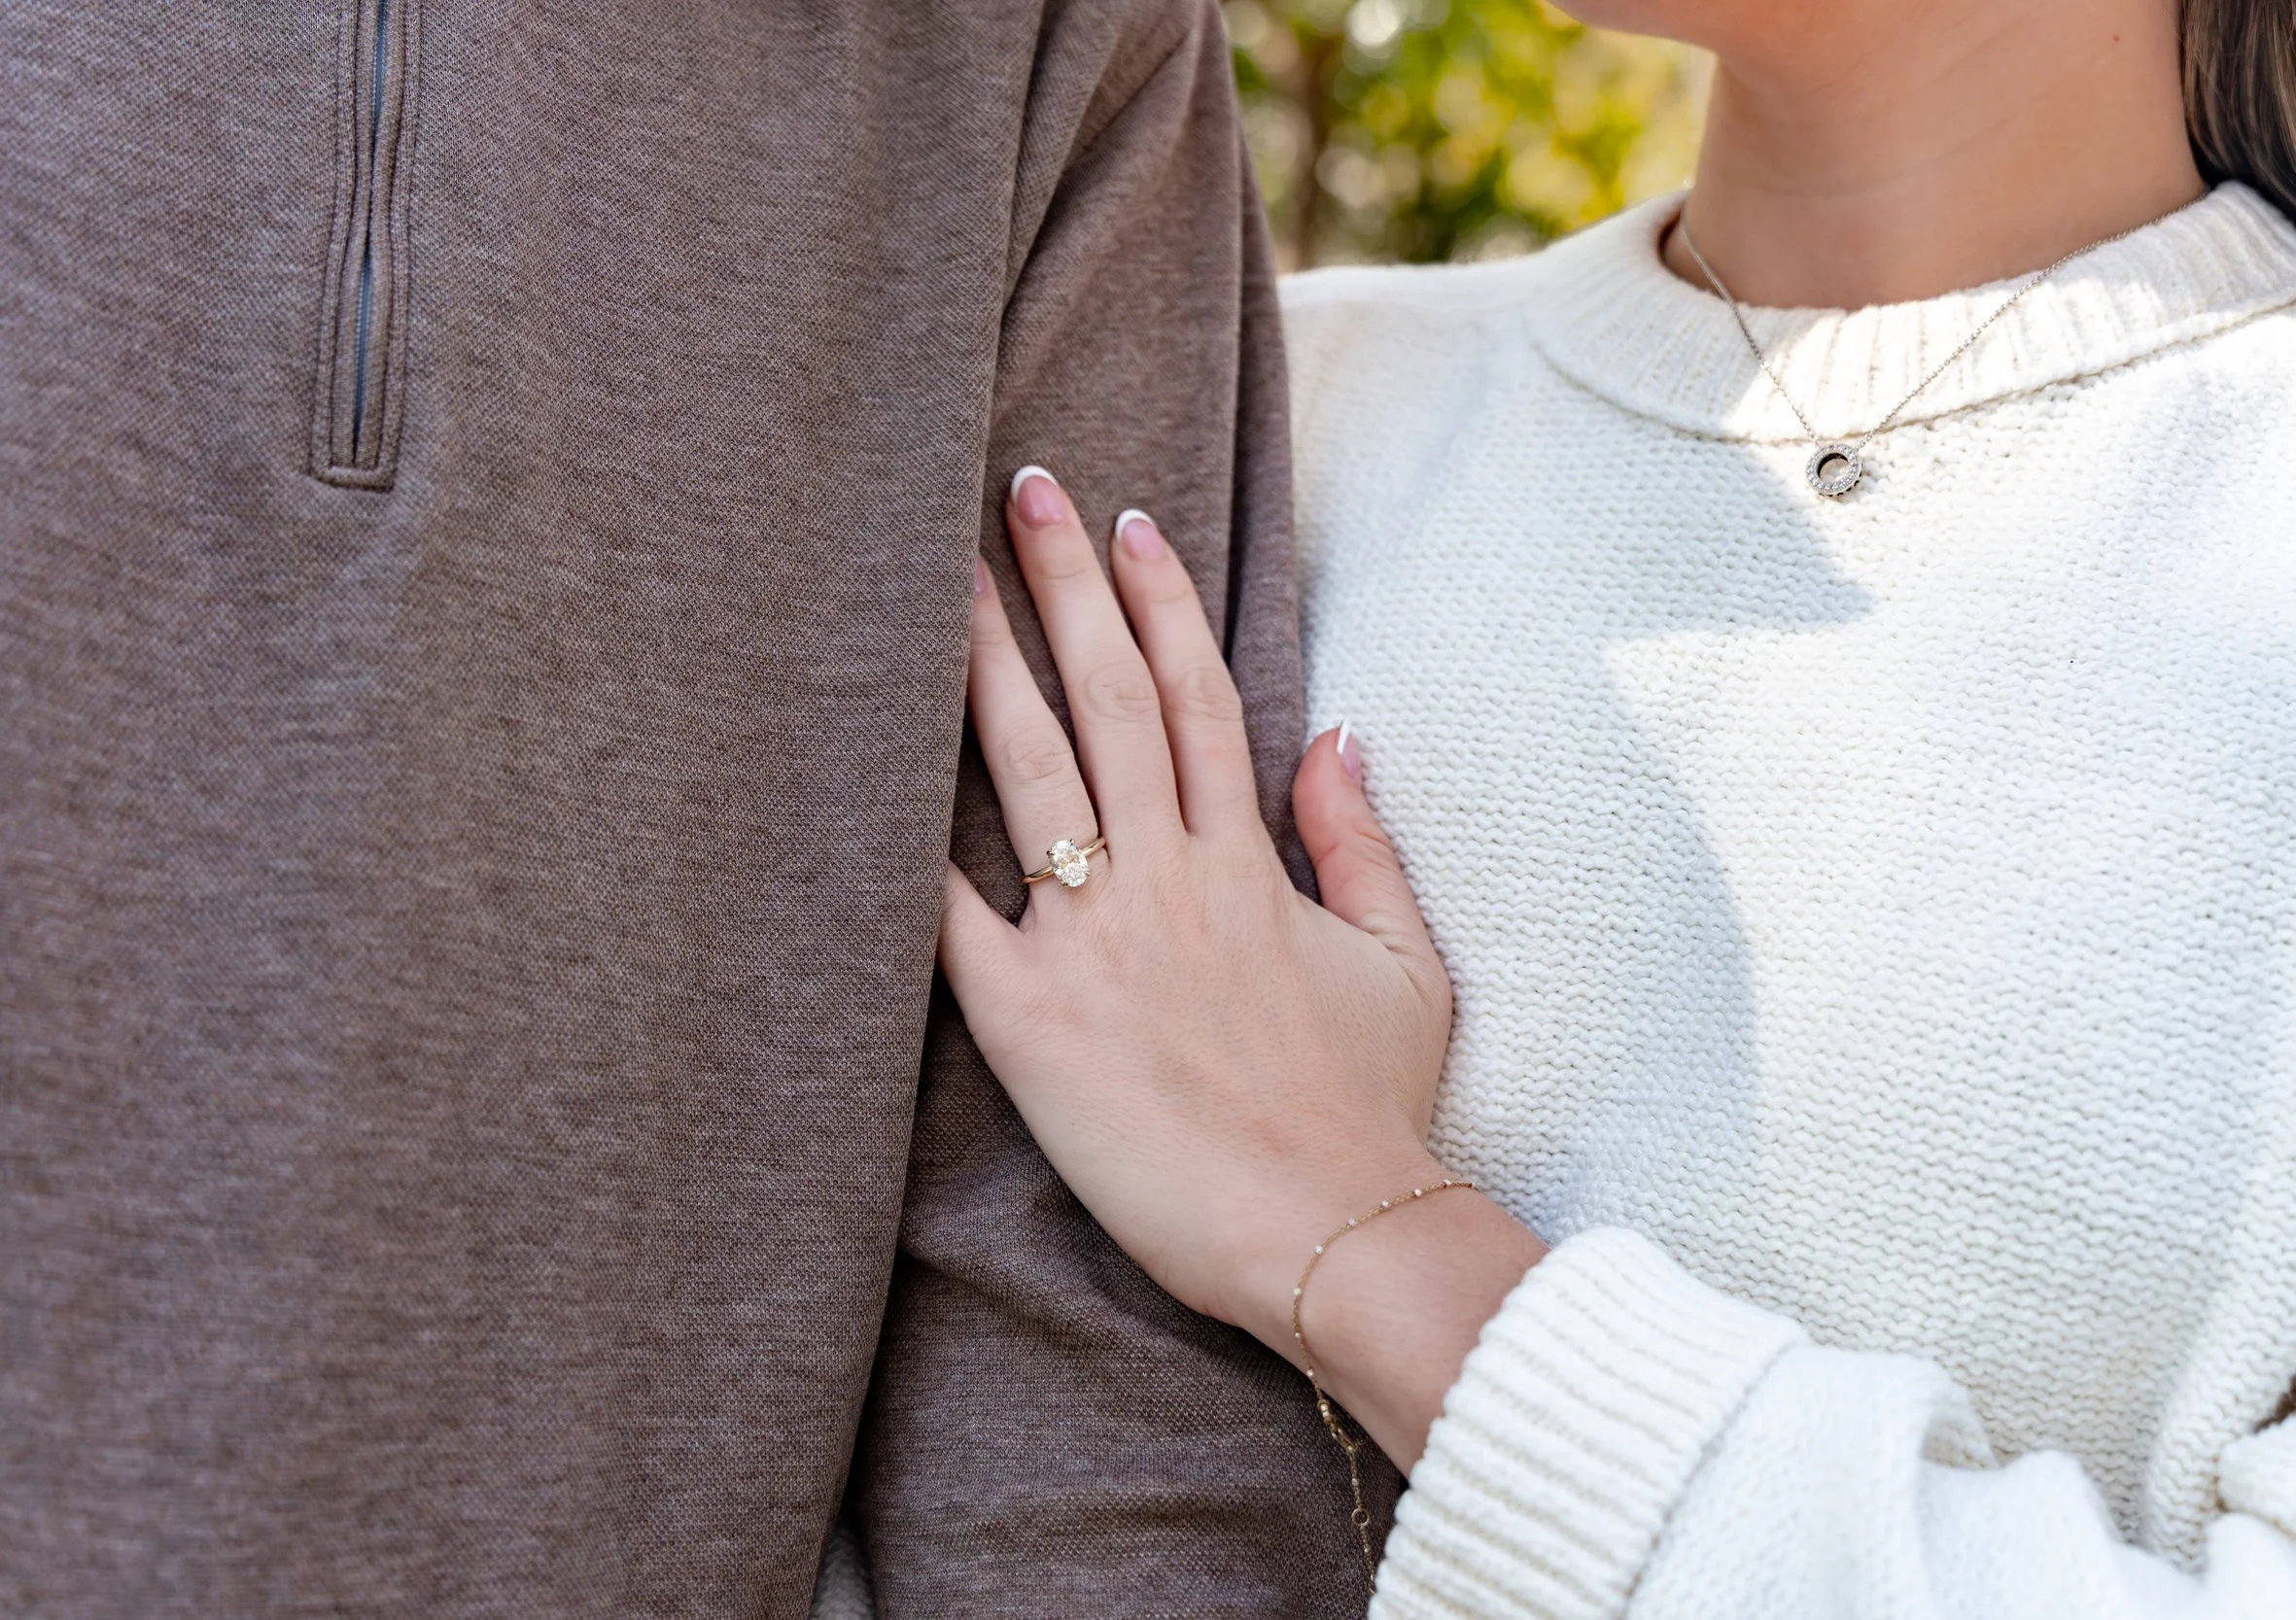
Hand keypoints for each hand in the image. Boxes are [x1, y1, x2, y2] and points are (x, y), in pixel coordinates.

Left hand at [940, 467, 1459, 1359]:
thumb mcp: (1403, 962)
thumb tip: (1337, 735)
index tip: (1128, 526)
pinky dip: (905, 841)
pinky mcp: (1031, 1018)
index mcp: (1248, 861)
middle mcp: (1168, 876)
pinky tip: (861, 759)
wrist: (1333, 1231)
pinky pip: (951, 911)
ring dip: (984, 661)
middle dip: (1064, 584)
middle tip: (1021, 491)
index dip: (1160, 603)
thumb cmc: (1370, 1108)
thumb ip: (1358, 841)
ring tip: (937, 576)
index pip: (1197, 697)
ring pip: (1032, 767)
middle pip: (1108, 697)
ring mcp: (1096, 939)